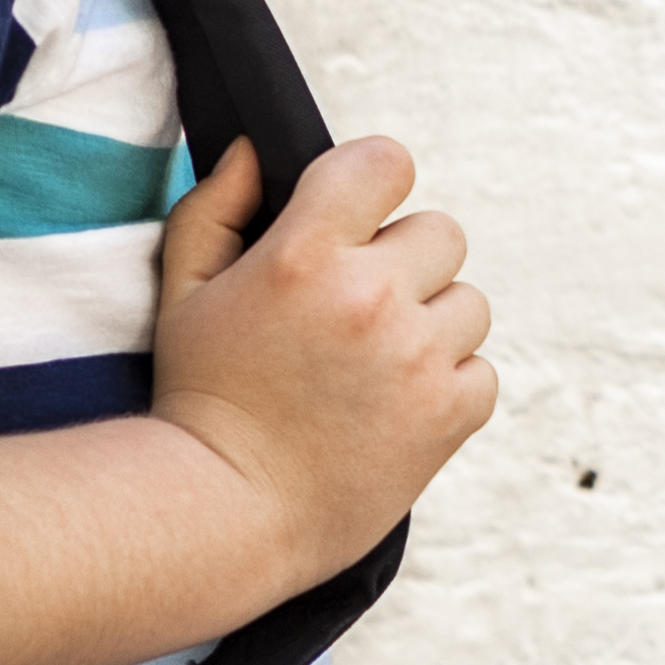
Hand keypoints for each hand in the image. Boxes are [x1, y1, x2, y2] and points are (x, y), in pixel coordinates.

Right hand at [150, 134, 494, 587]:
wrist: (225, 513)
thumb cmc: (202, 400)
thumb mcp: (182, 290)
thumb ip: (216, 207)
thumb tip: (255, 151)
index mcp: (304, 254)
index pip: (387, 162)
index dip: (373, 185)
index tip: (355, 221)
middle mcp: (371, 297)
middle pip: (440, 232)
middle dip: (404, 263)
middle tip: (354, 312)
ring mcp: (417, 357)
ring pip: (470, 301)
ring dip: (431, 324)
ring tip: (373, 365)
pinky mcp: (449, 413)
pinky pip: (482, 369)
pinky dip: (448, 385)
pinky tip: (393, 406)